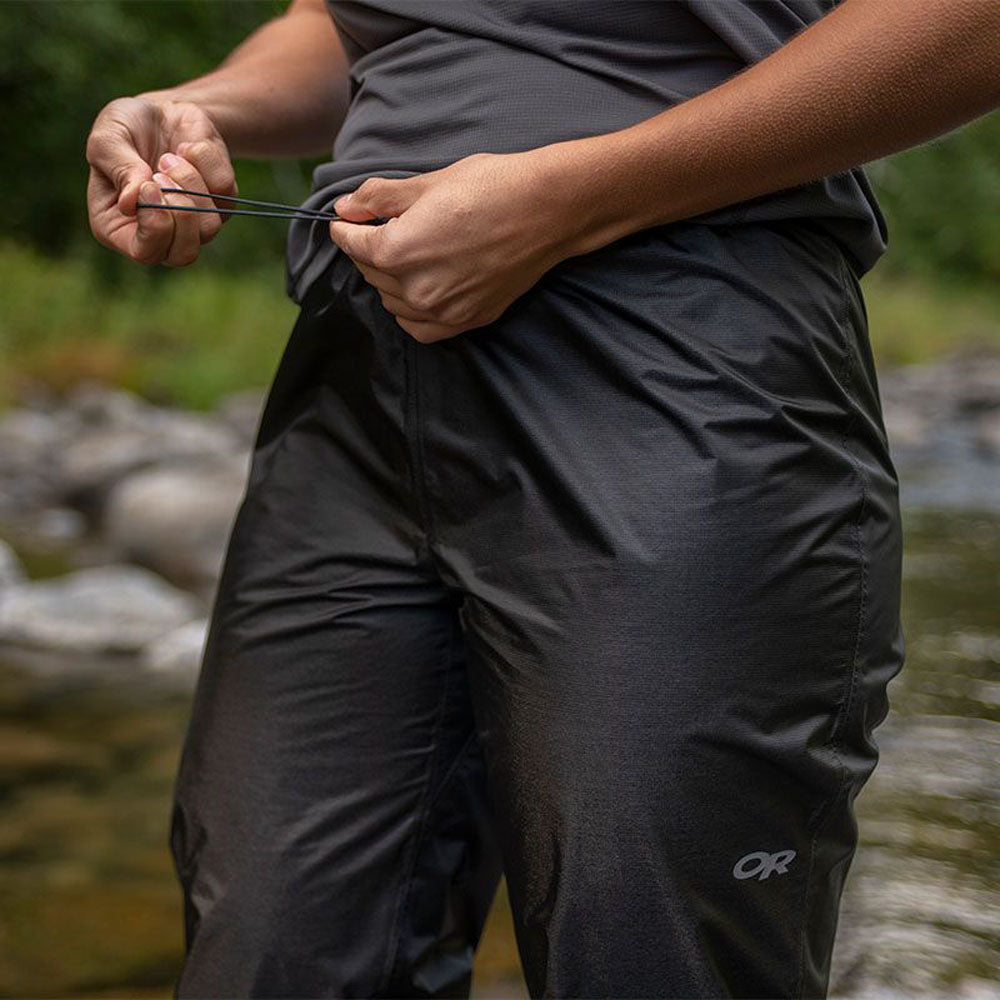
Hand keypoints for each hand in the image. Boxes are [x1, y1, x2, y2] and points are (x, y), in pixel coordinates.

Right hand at [85, 96, 237, 266]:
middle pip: (184, 254)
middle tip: (161, 173)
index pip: (145, 253)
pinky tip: (187, 149)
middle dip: (179, 209)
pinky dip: (206, 165)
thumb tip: (131, 203)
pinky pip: (225, 195)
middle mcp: (158, 235)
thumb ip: (118, 168)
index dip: (155, 227)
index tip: (151, 187)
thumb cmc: (126, 128)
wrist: (162, 111)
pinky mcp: (219, 204)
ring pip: (209, 227)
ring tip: (170, 157)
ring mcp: (193, 224)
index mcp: (118, 228)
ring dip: (191, 183)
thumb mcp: (108, 138)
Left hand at [327, 151, 571, 342]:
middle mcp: (416, 288)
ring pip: (392, 302)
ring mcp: (442, 310)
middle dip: (368, 250)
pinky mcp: (466, 320)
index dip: (345, 228)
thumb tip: (345, 208)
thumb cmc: (492, 187)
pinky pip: (420, 327)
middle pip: (371, 273)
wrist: (547, 210)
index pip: (352, 244)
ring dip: (389, 280)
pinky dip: (411, 311)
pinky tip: (418, 289)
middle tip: (381, 228)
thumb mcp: (427, 182)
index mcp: (398, 250)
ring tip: (406, 255)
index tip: (346, 220)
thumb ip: (379, 199)